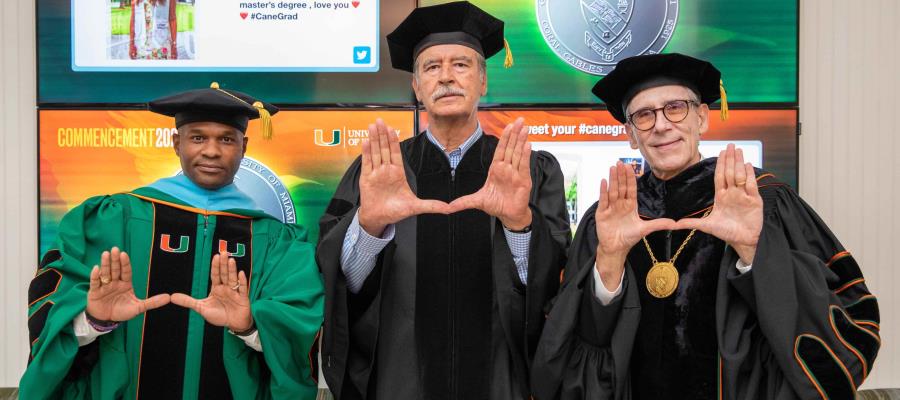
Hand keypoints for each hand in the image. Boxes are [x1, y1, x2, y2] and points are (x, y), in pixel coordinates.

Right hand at [86, 247, 169, 322]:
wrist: (106, 320)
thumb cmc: (122, 311)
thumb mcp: (138, 308)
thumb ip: (152, 302)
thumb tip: (168, 298)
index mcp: (125, 283)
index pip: (126, 271)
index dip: (125, 263)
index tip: (124, 254)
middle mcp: (114, 282)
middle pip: (115, 269)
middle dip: (115, 260)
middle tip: (115, 249)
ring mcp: (104, 286)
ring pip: (105, 273)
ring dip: (105, 264)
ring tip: (106, 254)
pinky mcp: (94, 292)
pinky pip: (94, 283)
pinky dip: (95, 276)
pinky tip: (96, 268)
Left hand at [171, 252, 252, 331]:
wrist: (234, 324)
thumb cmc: (219, 315)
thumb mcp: (201, 308)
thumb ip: (188, 301)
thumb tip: (172, 297)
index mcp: (217, 288)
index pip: (215, 275)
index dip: (215, 266)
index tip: (215, 256)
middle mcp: (226, 288)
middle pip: (224, 274)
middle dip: (223, 264)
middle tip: (224, 252)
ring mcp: (235, 292)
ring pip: (233, 279)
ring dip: (232, 270)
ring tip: (231, 260)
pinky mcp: (243, 298)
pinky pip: (243, 289)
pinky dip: (242, 281)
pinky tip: (241, 274)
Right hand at [357, 118, 450, 236]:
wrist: (379, 219)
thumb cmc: (395, 211)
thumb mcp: (415, 207)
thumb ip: (431, 205)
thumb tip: (448, 208)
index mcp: (398, 173)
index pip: (396, 153)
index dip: (394, 140)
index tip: (392, 128)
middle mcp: (386, 171)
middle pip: (384, 149)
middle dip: (383, 134)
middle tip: (380, 120)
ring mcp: (376, 174)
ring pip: (375, 153)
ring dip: (374, 139)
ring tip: (372, 126)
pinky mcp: (366, 179)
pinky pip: (367, 163)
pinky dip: (366, 153)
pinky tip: (366, 142)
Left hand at [448, 117, 532, 229]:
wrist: (508, 216)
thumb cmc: (496, 206)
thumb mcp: (476, 201)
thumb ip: (462, 202)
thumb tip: (447, 207)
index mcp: (496, 169)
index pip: (500, 150)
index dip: (504, 138)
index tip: (508, 126)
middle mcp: (507, 169)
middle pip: (511, 147)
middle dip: (515, 133)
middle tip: (519, 120)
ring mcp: (516, 174)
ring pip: (518, 153)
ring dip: (521, 140)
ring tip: (524, 128)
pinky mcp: (523, 181)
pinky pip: (524, 165)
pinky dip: (526, 155)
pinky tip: (528, 144)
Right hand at [594, 162, 675, 290]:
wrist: (616, 248)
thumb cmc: (629, 237)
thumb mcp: (645, 229)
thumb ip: (659, 224)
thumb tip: (675, 223)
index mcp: (630, 205)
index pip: (631, 188)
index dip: (630, 178)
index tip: (630, 167)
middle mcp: (620, 204)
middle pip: (621, 186)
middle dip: (621, 175)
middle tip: (620, 162)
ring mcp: (611, 207)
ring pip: (612, 190)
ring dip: (613, 179)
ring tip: (613, 167)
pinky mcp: (602, 213)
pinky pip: (603, 200)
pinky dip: (603, 191)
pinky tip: (604, 181)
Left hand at [675, 144, 762, 263]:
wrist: (742, 241)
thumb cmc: (726, 232)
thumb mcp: (706, 225)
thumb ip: (691, 222)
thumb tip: (672, 224)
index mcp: (722, 196)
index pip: (720, 176)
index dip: (720, 164)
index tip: (721, 152)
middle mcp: (733, 193)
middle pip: (730, 172)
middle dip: (730, 159)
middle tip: (730, 145)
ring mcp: (744, 196)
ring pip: (740, 176)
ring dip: (739, 163)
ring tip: (738, 150)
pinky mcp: (755, 201)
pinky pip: (751, 185)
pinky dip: (750, 175)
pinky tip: (748, 164)